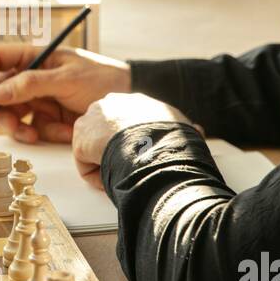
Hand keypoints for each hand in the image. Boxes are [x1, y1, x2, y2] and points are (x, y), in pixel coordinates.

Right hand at [0, 44, 131, 143]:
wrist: (130, 98)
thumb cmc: (103, 78)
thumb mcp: (67, 79)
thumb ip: (31, 84)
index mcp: (34, 57)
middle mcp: (32, 77)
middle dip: (3, 113)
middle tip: (13, 127)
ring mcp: (40, 98)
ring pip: (13, 116)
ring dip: (22, 129)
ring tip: (36, 135)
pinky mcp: (50, 118)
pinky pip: (35, 129)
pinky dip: (47, 133)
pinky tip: (66, 131)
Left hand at [72, 92, 198, 190]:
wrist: (151, 143)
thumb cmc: (170, 137)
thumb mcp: (183, 126)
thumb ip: (186, 128)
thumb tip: (198, 131)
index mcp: (135, 101)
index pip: (126, 120)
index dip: (135, 141)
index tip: (144, 155)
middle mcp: (110, 104)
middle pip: (106, 133)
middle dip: (115, 151)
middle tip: (131, 169)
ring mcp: (92, 120)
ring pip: (96, 150)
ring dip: (108, 165)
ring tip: (125, 175)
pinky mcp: (81, 141)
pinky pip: (87, 167)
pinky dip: (99, 179)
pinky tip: (114, 179)